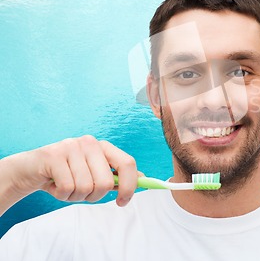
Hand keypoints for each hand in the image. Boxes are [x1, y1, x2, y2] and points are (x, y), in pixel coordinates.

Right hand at [0, 135, 138, 214]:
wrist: (29, 170)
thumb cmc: (65, 174)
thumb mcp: (93, 174)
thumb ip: (116, 176)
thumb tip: (144, 179)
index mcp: (103, 147)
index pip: (127, 163)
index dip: (129, 185)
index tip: (123, 202)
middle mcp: (89, 143)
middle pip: (105, 182)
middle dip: (93, 196)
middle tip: (80, 193)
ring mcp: (71, 147)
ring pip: (85, 188)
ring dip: (74, 196)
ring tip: (64, 187)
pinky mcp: (53, 156)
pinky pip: (66, 188)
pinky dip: (60, 195)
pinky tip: (53, 185)